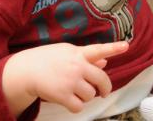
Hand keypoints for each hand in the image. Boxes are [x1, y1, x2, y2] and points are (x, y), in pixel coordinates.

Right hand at [2, 41, 128, 115]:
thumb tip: (104, 61)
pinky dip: (77, 107)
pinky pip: (79, 106)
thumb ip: (86, 56)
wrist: (26, 71)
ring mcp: (70, 81)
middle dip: (105, 88)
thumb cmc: (48, 59)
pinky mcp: (62, 95)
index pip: (99, 49)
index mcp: (79, 53)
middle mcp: (77, 66)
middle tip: (103, 92)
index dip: (113, 48)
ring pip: (91, 95)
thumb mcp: (67, 52)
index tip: (126, 46)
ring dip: (87, 97)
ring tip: (77, 93)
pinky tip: (71, 102)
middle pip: (101, 79)